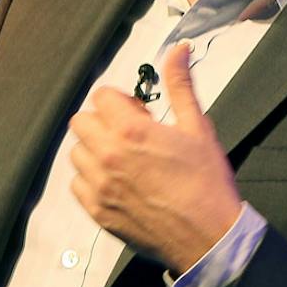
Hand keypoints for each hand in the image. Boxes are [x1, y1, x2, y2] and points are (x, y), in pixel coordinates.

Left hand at [67, 43, 242, 272]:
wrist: (209, 236)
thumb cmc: (207, 182)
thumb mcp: (198, 127)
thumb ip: (180, 85)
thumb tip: (178, 49)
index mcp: (131, 131)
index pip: (101, 96)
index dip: (121, 101)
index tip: (140, 114)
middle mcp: (108, 156)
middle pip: (82, 121)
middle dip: (104, 122)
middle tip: (132, 135)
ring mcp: (99, 187)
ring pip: (77, 153)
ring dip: (96, 150)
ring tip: (125, 161)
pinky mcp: (98, 212)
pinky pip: (78, 185)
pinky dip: (92, 180)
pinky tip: (119, 184)